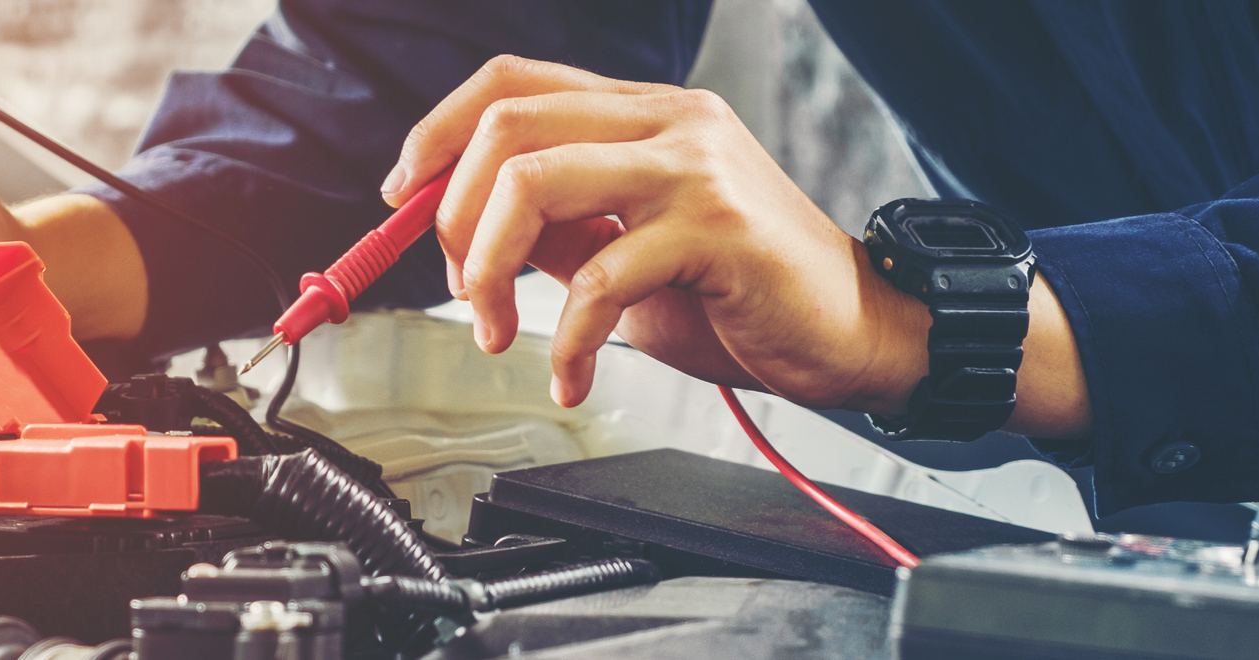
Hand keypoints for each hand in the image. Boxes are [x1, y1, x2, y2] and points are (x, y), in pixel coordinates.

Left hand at [387, 56, 1090, 436]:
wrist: (858, 332)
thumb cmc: (746, 296)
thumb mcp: (631, 253)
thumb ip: (560, 231)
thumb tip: (465, 234)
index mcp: (644, 113)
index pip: (513, 81)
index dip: (438, 130)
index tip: (401, 196)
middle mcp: (669, 120)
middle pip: (508, 124)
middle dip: (452, 214)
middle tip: (457, 287)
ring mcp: (694, 166)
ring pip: (536, 182)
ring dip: (486, 269)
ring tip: (497, 333)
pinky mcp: (716, 228)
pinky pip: (598, 275)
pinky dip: (563, 337)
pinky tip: (570, 374)